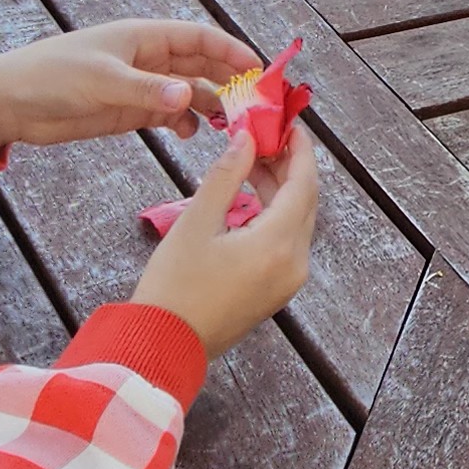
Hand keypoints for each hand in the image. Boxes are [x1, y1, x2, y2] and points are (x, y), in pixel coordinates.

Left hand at [0, 20, 255, 152]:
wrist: (12, 102)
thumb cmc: (52, 76)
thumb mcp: (101, 82)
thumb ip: (146, 92)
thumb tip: (190, 98)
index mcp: (143, 37)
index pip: (199, 38)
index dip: (231, 51)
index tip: (259, 70)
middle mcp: (148, 59)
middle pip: (202, 65)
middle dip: (230, 81)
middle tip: (257, 105)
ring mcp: (141, 85)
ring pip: (190, 92)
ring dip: (212, 105)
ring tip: (231, 126)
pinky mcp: (131, 110)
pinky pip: (170, 114)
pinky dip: (186, 122)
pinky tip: (193, 134)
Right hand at [132, 132, 317, 358]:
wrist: (163, 345)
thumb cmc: (174, 287)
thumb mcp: (196, 222)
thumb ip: (226, 175)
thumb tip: (247, 139)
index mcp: (278, 245)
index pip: (304, 183)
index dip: (300, 149)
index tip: (288, 122)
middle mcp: (294, 263)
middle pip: (304, 202)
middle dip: (288, 165)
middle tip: (264, 136)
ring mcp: (287, 281)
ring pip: (296, 221)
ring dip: (279, 190)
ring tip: (251, 161)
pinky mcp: (275, 291)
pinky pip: (286, 242)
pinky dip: (274, 215)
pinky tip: (250, 198)